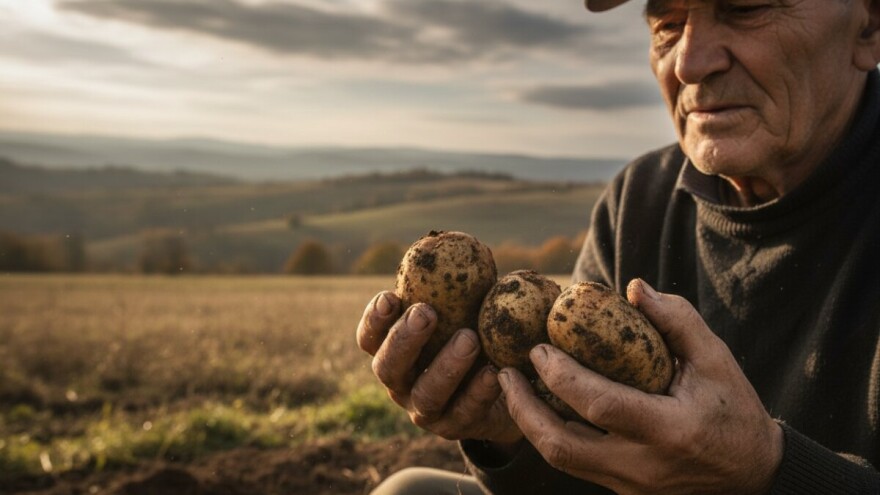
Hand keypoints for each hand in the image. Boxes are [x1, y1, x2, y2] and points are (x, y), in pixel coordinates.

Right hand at [356, 291, 522, 446]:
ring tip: (469, 339)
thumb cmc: (475, 333)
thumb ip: (458, 287)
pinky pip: (464, 412)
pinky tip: (493, 371)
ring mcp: (425, 409)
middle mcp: (401, 382)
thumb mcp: (464, 309)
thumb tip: (467, 246)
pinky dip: (478, 391)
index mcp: (393, 351)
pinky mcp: (455, 427)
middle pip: (388, 366)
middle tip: (426, 313)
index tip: (391, 296)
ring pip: (425, 393)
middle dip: (404, 339)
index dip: (374, 319)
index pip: (369, 337)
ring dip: (446, 366)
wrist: (502, 387)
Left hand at [497, 279, 783, 493]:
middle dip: (523, 407)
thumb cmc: (735, 413)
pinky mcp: (622, 492)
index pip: (600, 405)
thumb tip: (633, 287)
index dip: (561, 376)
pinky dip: (550, 436)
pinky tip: (538, 409)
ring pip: (561, 461)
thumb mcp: (716, 361)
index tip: (537, 348)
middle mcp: (643, 465)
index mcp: (669, 430)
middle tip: (505, 372)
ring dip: (528, 424)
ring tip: (510, 389)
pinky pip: (574, 465)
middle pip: (562, 445)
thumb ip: (677, 320)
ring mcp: (629, 485)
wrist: (753, 478)